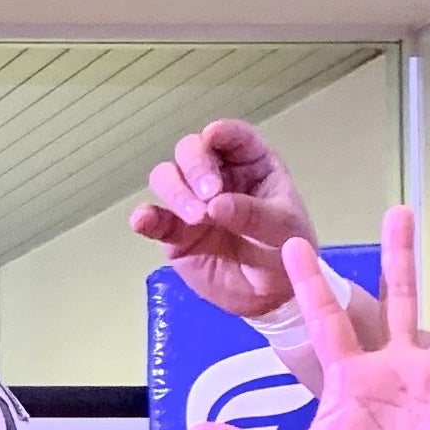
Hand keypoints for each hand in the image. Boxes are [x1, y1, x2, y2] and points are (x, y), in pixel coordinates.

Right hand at [128, 119, 321, 323]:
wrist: (270, 296)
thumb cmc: (285, 252)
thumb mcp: (284, 230)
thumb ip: (253, 214)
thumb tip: (215, 205)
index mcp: (251, 165)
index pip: (232, 137)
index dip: (220, 132)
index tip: (213, 136)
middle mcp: (217, 176)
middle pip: (190, 151)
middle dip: (194, 167)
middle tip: (209, 196)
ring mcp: (191, 202)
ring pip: (166, 178)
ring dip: (175, 192)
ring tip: (197, 219)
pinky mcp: (173, 233)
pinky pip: (152, 219)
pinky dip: (144, 217)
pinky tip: (143, 221)